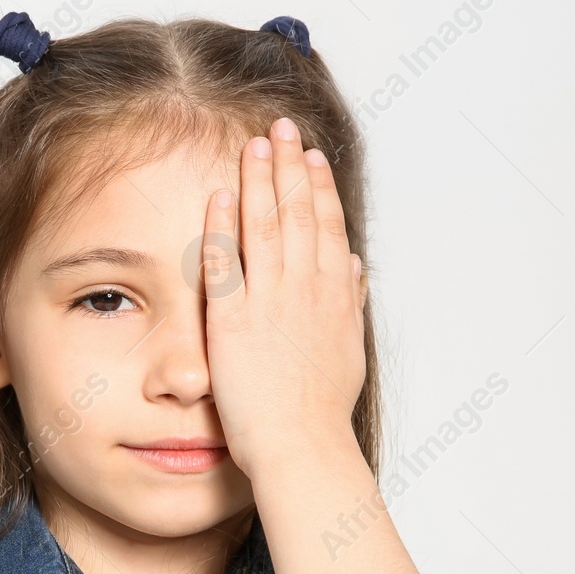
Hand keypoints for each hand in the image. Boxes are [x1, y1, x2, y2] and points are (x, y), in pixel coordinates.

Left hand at [201, 116, 367, 476]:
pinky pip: (226, 264)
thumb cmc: (322, 411)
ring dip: (259, 181)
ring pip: (266, 227)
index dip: (318, 187)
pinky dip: (222, 227)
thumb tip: (356, 269)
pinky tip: (217, 196)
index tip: (311, 155)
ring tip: (253, 143)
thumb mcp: (348, 350)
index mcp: (335, 296)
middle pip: (299, 213)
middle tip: (280, 126)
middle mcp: (306, 291)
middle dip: (289, 166)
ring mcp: (270, 303)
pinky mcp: (234, 323)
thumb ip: (350, 303)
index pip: (328, 227)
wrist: (302, 447)